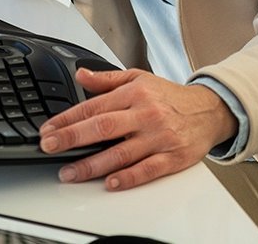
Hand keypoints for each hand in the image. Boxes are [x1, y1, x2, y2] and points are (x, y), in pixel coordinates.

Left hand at [38, 68, 236, 190]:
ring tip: (70, 172)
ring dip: (92, 165)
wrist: (208, 110)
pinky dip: (128, 177)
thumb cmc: (169, 95)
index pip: (94, 106)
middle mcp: (145, 114)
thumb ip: (107, 78)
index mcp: (134, 93)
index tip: (49, 128)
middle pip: (103, 127)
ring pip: (121, 152)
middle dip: (72, 138)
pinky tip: (110, 183)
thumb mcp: (138, 77)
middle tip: (49, 146)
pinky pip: (147, 169)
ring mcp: (158, 137)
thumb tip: (81, 74)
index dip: (68, 118)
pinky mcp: (172, 157)